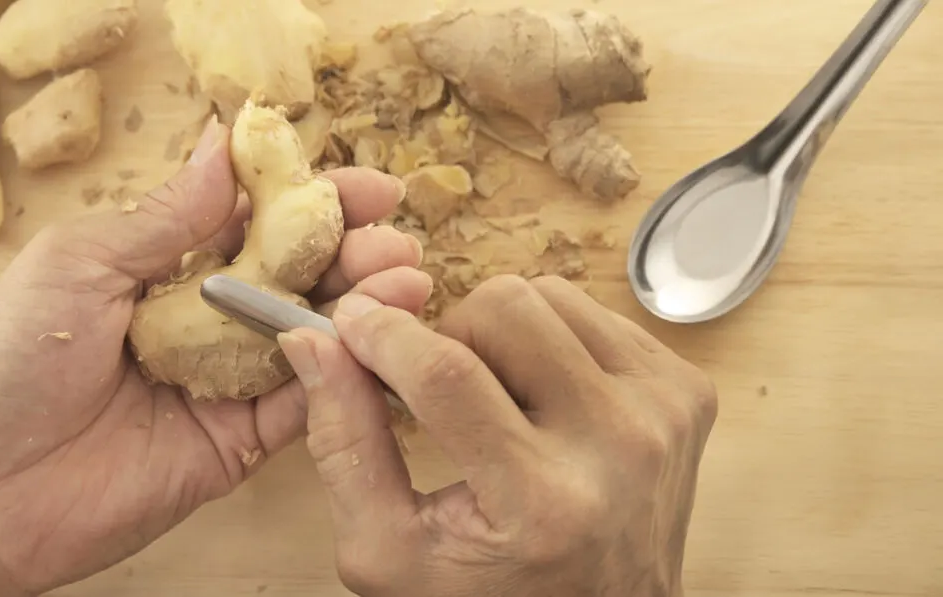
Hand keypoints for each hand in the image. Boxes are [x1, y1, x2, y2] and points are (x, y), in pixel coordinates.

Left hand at [0, 120, 430, 595]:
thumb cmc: (10, 359)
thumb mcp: (79, 264)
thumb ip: (166, 216)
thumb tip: (224, 141)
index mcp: (171, 266)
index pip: (261, 221)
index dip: (317, 200)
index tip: (370, 187)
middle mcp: (211, 317)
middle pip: (301, 277)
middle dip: (355, 255)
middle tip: (399, 244)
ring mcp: (232, 379)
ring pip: (315, 337)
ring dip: (366, 310)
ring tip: (409, 284)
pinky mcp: (242, 439)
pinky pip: (306, 405)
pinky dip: (346, 377)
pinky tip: (381, 348)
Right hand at [279, 275, 717, 596]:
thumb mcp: (389, 549)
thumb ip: (344, 442)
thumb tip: (315, 340)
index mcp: (541, 502)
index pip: (446, 372)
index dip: (385, 334)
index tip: (354, 323)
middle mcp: (618, 446)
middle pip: (505, 308)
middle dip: (449, 334)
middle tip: (440, 385)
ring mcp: (663, 413)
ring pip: (550, 295)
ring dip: (502, 332)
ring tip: (497, 397)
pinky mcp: (686, 392)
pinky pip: (595, 312)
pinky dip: (553, 339)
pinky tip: (544, 396)